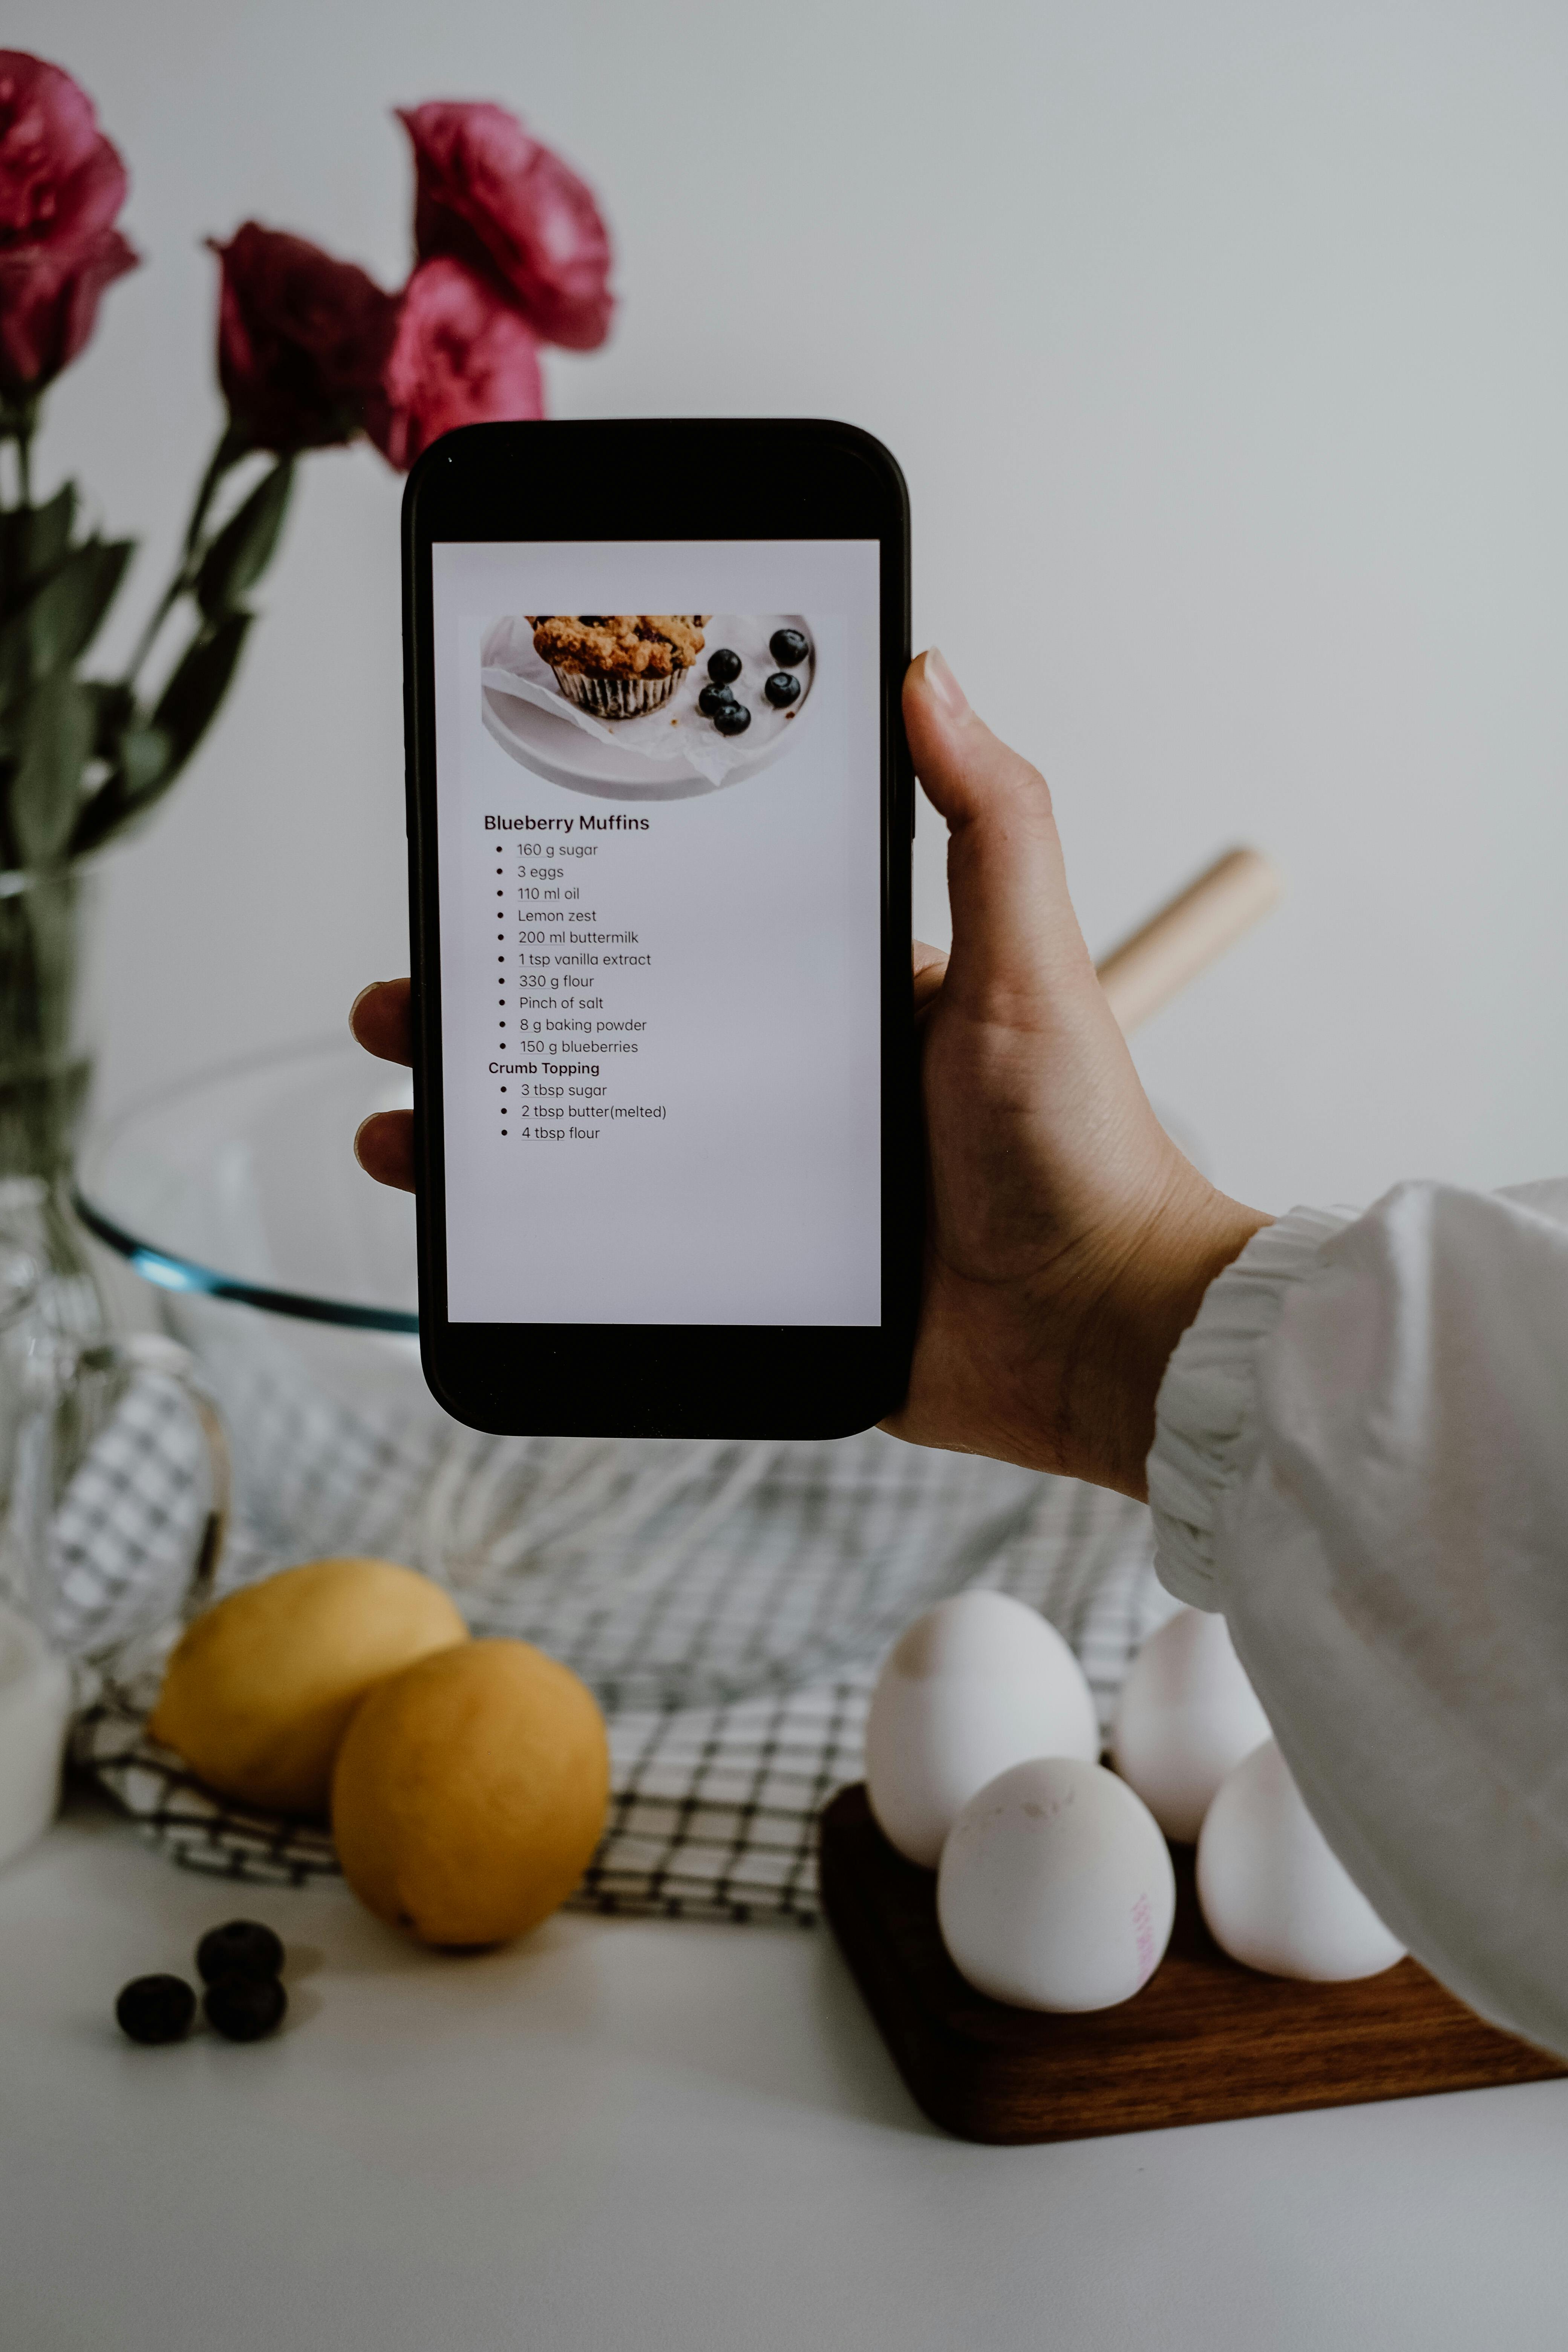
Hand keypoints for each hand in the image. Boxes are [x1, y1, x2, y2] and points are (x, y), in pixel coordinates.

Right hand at [348, 649, 1267, 1498]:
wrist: (1101, 1330)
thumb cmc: (1077, 1141)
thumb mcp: (1030, 958)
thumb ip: (989, 815)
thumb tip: (925, 667)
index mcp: (834, 990)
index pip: (682, 924)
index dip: (584, 900)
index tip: (497, 869)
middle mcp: (786, 1075)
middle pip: (611, 1027)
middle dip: (500, 1013)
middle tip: (409, 1005)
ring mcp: (760, 1180)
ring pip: (594, 1138)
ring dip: (489, 1127)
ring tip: (405, 1123)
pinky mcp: (754, 1275)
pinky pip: (625, 1250)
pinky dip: (543, 1237)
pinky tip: (475, 1233)